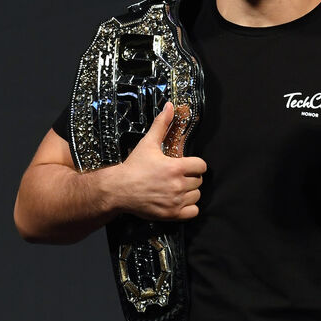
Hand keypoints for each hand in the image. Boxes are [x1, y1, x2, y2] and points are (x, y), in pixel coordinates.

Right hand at [117, 102, 206, 220]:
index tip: (186, 165)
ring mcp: (176, 201)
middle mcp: (178, 185)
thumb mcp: (148, 143)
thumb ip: (162, 124)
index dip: (195, 164)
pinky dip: (189, 208)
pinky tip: (179, 201)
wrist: (118, 189)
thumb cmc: (133, 166)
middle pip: (199, 181)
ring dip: (190, 192)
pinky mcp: (172, 214)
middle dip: (191, 177)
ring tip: (177, 188)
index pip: (202, 166)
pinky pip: (193, 212)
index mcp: (176, 167)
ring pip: (197, 196)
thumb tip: (170, 106)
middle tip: (178, 176)